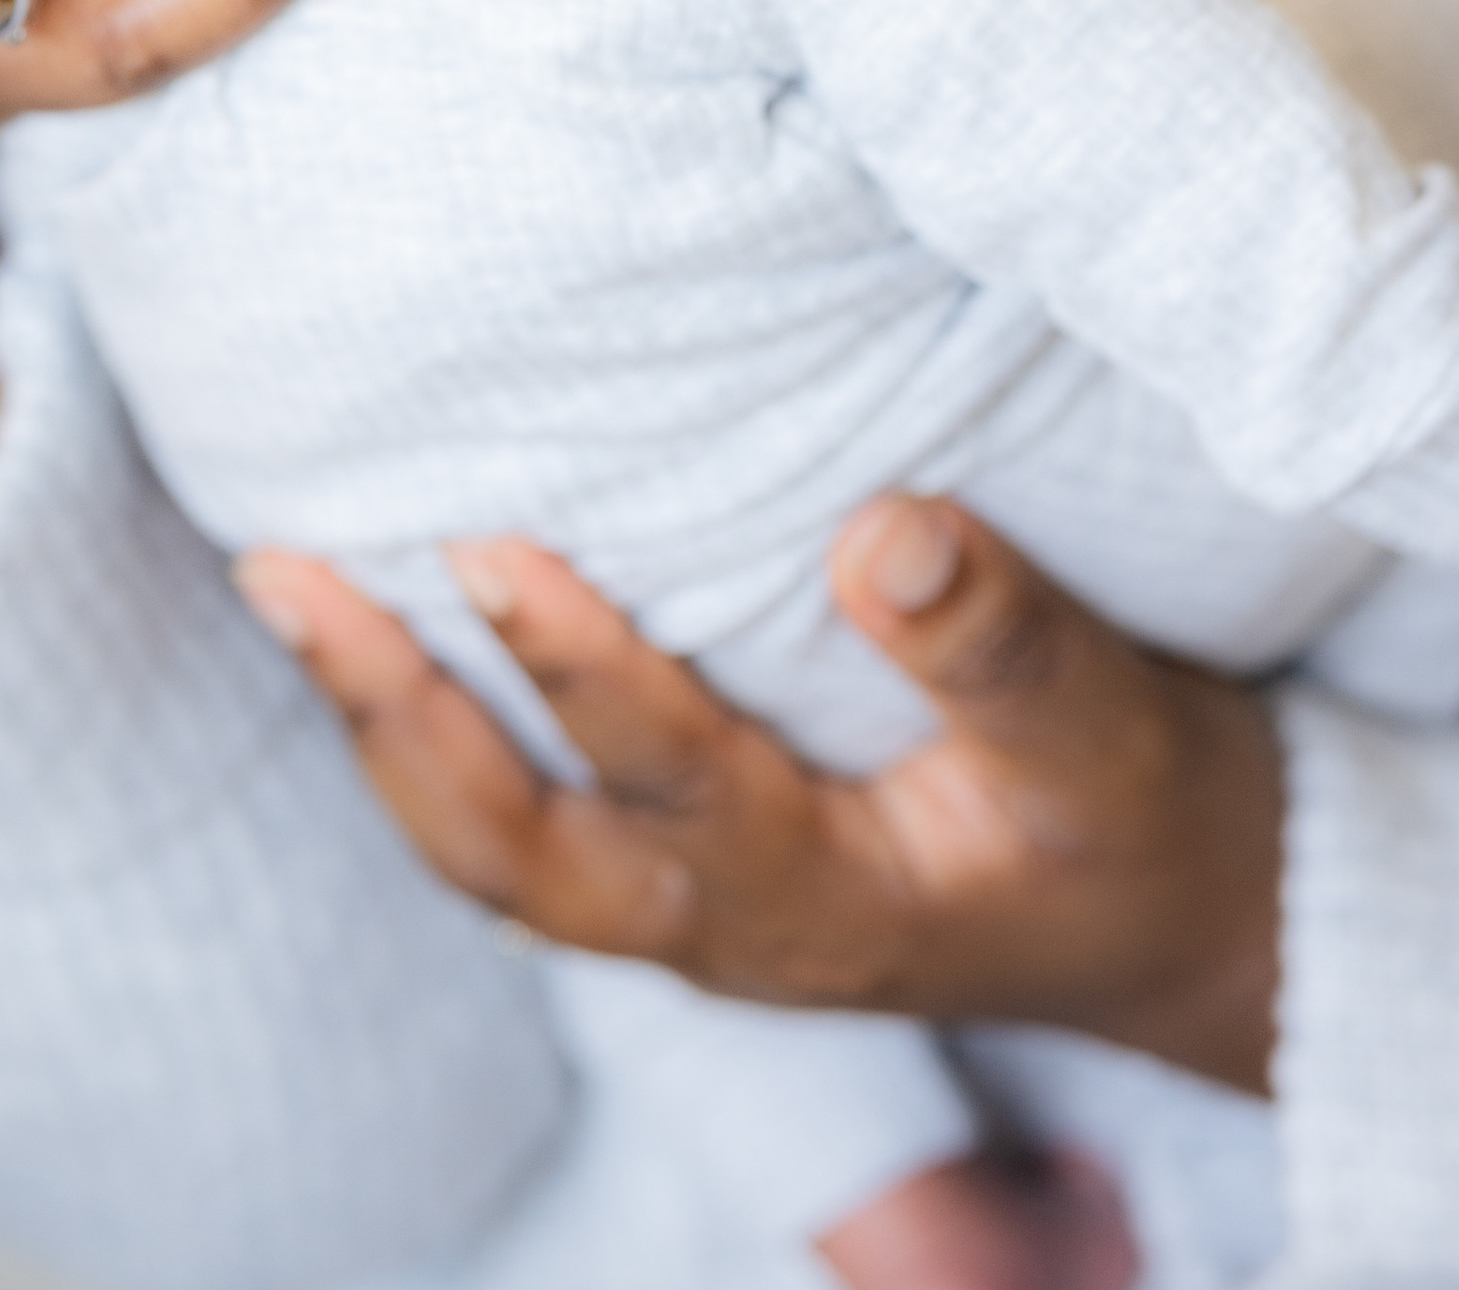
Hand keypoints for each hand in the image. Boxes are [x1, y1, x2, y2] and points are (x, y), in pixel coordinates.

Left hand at [240, 496, 1283, 1095]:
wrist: (1177, 925)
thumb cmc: (1138, 814)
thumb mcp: (1107, 730)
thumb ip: (1002, 640)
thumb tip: (886, 531)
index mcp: (822, 896)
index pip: (666, 779)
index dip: (571, 668)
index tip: (486, 542)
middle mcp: (727, 926)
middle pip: (511, 850)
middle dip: (388, 714)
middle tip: (281, 571)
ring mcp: (695, 919)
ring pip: (493, 855)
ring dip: (385, 731)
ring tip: (288, 589)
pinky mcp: (690, 881)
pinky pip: (524, 834)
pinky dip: (437, 751)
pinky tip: (390, 651)